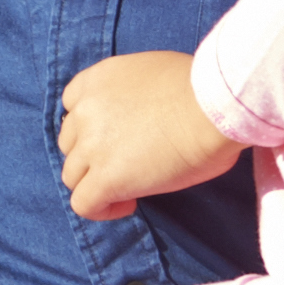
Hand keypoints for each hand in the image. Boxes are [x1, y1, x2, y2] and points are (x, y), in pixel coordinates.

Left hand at [57, 51, 244, 218]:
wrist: (213, 107)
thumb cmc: (202, 89)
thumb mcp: (153, 75)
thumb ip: (133, 97)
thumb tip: (147, 118)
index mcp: (98, 79)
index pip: (72, 106)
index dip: (90, 127)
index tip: (115, 137)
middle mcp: (86, 110)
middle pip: (70, 143)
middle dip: (92, 155)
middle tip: (126, 163)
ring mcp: (92, 145)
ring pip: (72, 175)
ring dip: (96, 182)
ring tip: (129, 188)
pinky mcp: (106, 177)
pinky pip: (84, 204)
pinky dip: (102, 209)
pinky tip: (129, 202)